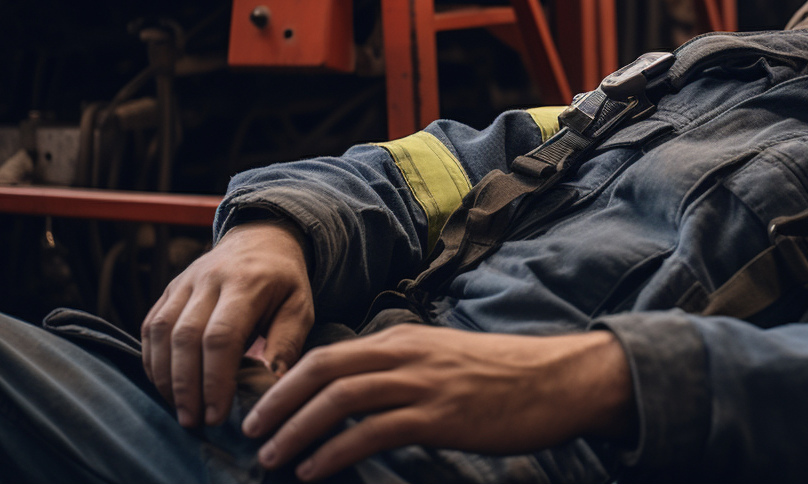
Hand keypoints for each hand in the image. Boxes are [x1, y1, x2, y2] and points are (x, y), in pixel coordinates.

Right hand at [141, 220, 314, 428]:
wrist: (260, 239)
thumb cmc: (283, 281)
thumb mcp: (300, 307)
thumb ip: (287, 343)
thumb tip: (273, 385)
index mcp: (247, 283)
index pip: (222, 336)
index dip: (215, 379)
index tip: (217, 415)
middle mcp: (209, 279)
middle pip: (185, 337)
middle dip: (185, 385)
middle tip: (193, 421)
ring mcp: (184, 282)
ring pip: (161, 331)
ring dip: (165, 376)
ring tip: (179, 410)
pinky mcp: (169, 289)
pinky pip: (150, 326)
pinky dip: (152, 359)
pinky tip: (164, 385)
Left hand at [240, 325, 635, 480]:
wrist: (557, 379)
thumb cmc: (503, 376)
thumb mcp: (444, 359)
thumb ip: (403, 370)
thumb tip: (362, 399)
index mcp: (403, 339)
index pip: (329, 354)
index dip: (287, 382)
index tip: (261, 408)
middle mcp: (406, 354)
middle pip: (323, 370)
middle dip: (278, 402)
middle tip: (250, 431)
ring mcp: (422, 384)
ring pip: (340, 399)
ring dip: (297, 430)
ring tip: (273, 457)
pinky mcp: (439, 416)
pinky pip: (372, 432)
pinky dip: (334, 452)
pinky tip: (315, 470)